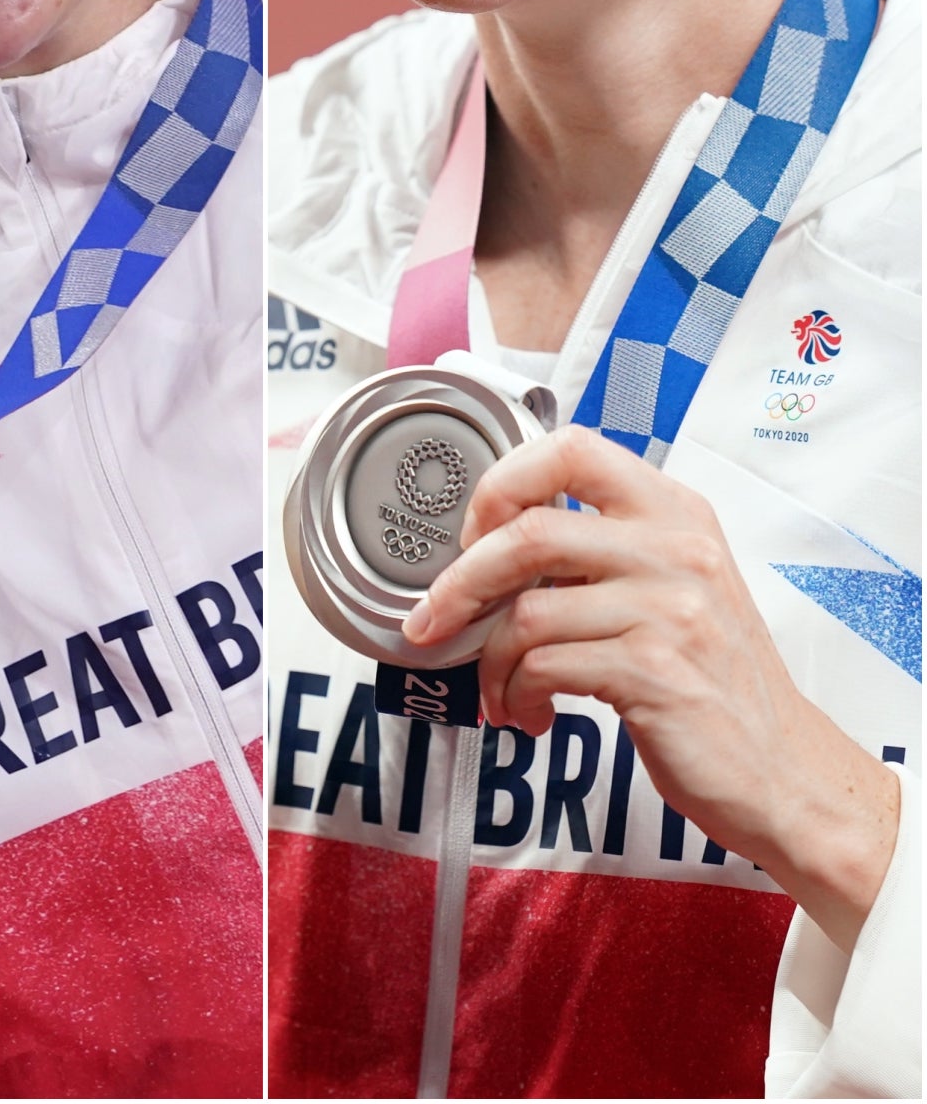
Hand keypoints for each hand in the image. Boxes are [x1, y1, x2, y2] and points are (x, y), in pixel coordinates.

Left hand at [402, 427, 898, 950]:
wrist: (782, 770)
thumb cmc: (710, 677)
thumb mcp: (671, 583)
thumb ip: (598, 549)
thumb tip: (486, 549)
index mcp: (674, 509)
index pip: (570, 447)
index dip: (503, 482)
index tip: (474, 533)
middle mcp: (676, 547)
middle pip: (528, 531)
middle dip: (460, 583)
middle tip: (434, 620)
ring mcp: (671, 609)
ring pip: (526, 612)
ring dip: (488, 660)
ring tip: (497, 689)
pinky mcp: (657, 672)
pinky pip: (544, 667)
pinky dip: (516, 693)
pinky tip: (529, 711)